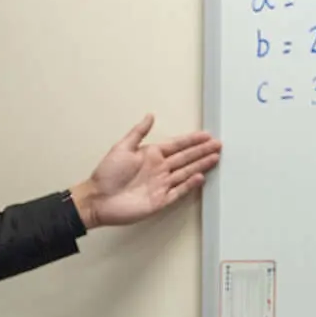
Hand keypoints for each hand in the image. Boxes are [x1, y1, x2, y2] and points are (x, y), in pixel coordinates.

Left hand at [69, 116, 221, 229]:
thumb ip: (138, 132)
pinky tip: (200, 177)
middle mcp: (159, 169)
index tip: (206, 135)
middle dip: (202, 151)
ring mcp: (161, 185)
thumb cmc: (107, 174)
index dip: (192, 140)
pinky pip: (178, 191)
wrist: (98, 199)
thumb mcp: (122, 147)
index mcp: (151, 155)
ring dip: (200, 165)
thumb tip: (150, 115)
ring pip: (186, 173)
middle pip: (185, 158)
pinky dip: (189, 185)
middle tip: (218, 145)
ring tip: (215, 157)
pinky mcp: (160, 201)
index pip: (177, 145)